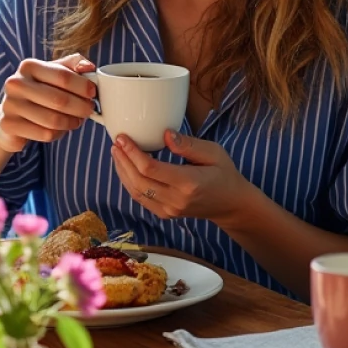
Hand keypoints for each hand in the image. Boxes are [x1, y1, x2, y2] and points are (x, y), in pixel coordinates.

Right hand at [0, 54, 95, 152]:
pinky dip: (58, 134)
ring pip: (53, 120)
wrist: (12, 114)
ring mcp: (10, 105)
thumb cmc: (39, 91)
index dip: (83, 86)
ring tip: (77, 120)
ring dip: (71, 122)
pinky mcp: (9, 125)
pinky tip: (61, 129)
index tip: (93, 93)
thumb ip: (73, 65)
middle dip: (81, 107)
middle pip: (59, 100)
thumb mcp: (54, 72)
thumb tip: (89, 67)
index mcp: (29, 66)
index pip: (63, 76)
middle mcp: (16, 83)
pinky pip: (45, 134)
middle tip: (89, 110)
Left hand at [110, 129, 249, 223]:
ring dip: (123, 172)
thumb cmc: (224, 174)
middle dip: (123, 161)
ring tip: (117, 153)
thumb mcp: (214, 152)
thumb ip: (189, 144)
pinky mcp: (166, 214)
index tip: (123, 138)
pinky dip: (130, 183)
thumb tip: (165, 134)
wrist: (231, 204)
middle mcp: (176, 199)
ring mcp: (170, 210)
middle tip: (116, 143)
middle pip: (139, 181)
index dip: (132, 152)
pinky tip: (126, 169)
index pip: (151, 168)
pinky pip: (141, 199)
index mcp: (189, 183)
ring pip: (136, 192)